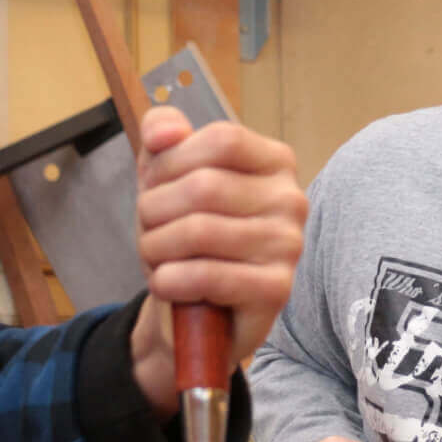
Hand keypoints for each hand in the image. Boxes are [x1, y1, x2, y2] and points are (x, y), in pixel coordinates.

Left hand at [131, 106, 308, 416]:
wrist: (196, 309)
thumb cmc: (185, 236)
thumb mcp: (167, 174)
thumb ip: (164, 134)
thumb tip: (165, 133)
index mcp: (274, 163)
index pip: (223, 139)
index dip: (172, 161)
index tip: (155, 185)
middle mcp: (292, 200)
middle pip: (205, 186)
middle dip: (154, 211)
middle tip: (150, 231)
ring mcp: (289, 246)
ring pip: (200, 231)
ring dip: (157, 248)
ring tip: (157, 259)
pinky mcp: (277, 290)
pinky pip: (209, 276)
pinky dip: (171, 281)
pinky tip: (167, 284)